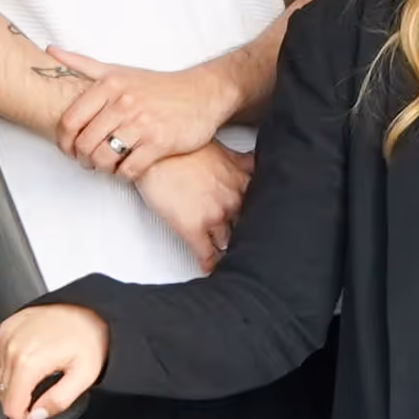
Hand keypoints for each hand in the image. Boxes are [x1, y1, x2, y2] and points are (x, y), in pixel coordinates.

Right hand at [0, 302, 108, 418]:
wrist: (91, 309)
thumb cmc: (90, 335)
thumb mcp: (85, 375)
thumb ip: (59, 401)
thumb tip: (36, 415)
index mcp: (29, 360)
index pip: (12, 408)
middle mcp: (12, 347)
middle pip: (4, 397)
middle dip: (22, 411)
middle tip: (41, 412)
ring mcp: (6, 335)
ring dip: (10, 394)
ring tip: (32, 395)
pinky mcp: (5, 328)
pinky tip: (13, 380)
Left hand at [47, 51, 231, 178]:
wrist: (203, 93)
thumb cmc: (158, 86)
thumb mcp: (119, 70)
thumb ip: (83, 64)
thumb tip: (50, 51)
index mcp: (110, 84)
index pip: (70, 120)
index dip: (63, 140)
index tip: (68, 148)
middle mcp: (124, 102)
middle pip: (85, 143)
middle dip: (82, 158)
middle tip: (87, 160)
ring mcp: (143, 123)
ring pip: (104, 158)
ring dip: (101, 168)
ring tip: (106, 165)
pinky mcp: (160, 142)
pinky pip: (130, 169)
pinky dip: (123, 174)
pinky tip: (126, 167)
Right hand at [135, 143, 250, 271]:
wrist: (153, 154)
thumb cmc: (180, 149)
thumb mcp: (222, 150)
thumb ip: (241, 163)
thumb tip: (251, 165)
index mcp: (241, 180)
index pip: (260, 206)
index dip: (260, 217)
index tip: (264, 225)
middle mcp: (232, 200)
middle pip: (244, 226)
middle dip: (243, 233)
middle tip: (243, 240)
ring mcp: (214, 216)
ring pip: (227, 242)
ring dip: (226, 248)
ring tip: (227, 257)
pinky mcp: (193, 229)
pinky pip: (206, 255)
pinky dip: (208, 264)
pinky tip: (209, 268)